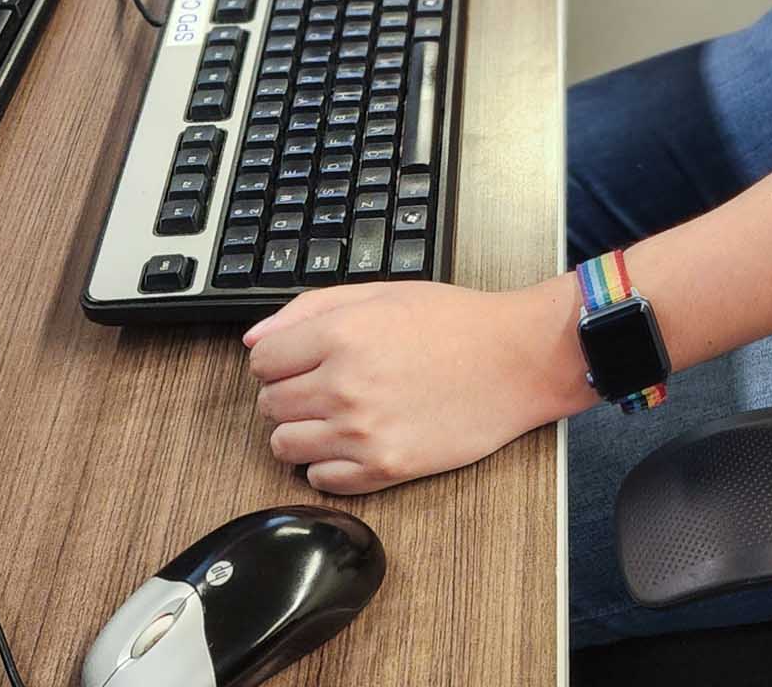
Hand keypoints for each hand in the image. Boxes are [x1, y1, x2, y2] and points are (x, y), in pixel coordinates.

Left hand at [244, 280, 578, 494]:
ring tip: (338, 413)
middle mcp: (344, 385)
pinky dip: (327, 463)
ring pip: (283, 446)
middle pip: (268, 404)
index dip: (279, 359)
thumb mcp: (383, 292)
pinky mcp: (383, 469)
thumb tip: (255, 339)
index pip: (262, 361)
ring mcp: (361, 432)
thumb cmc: (457, 323)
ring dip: (302, 430)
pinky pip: (318, 480)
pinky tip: (356, 439)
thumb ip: (310, 308)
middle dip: (289, 393)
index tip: (300, 360)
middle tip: (326, 383)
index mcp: (342, 334)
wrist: (517, 360)